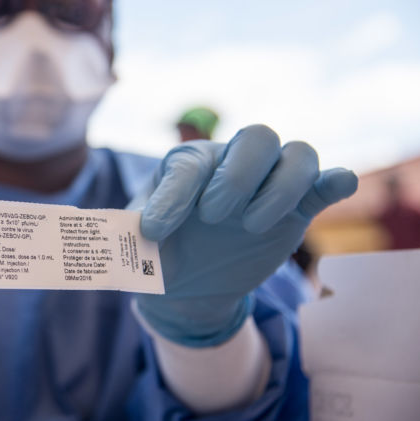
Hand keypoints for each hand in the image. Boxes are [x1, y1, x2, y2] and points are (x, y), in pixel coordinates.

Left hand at [133, 125, 356, 346]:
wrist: (190, 283)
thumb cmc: (158, 253)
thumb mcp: (133, 247)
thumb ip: (117, 235)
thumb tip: (82, 228)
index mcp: (188, 166)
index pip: (188, 166)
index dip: (172, 197)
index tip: (155, 234)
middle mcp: (232, 163)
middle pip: (257, 137)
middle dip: (238, 176)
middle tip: (214, 217)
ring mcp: (270, 183)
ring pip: (296, 154)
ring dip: (279, 188)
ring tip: (249, 225)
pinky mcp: (299, 208)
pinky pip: (325, 180)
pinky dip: (336, 179)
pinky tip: (337, 184)